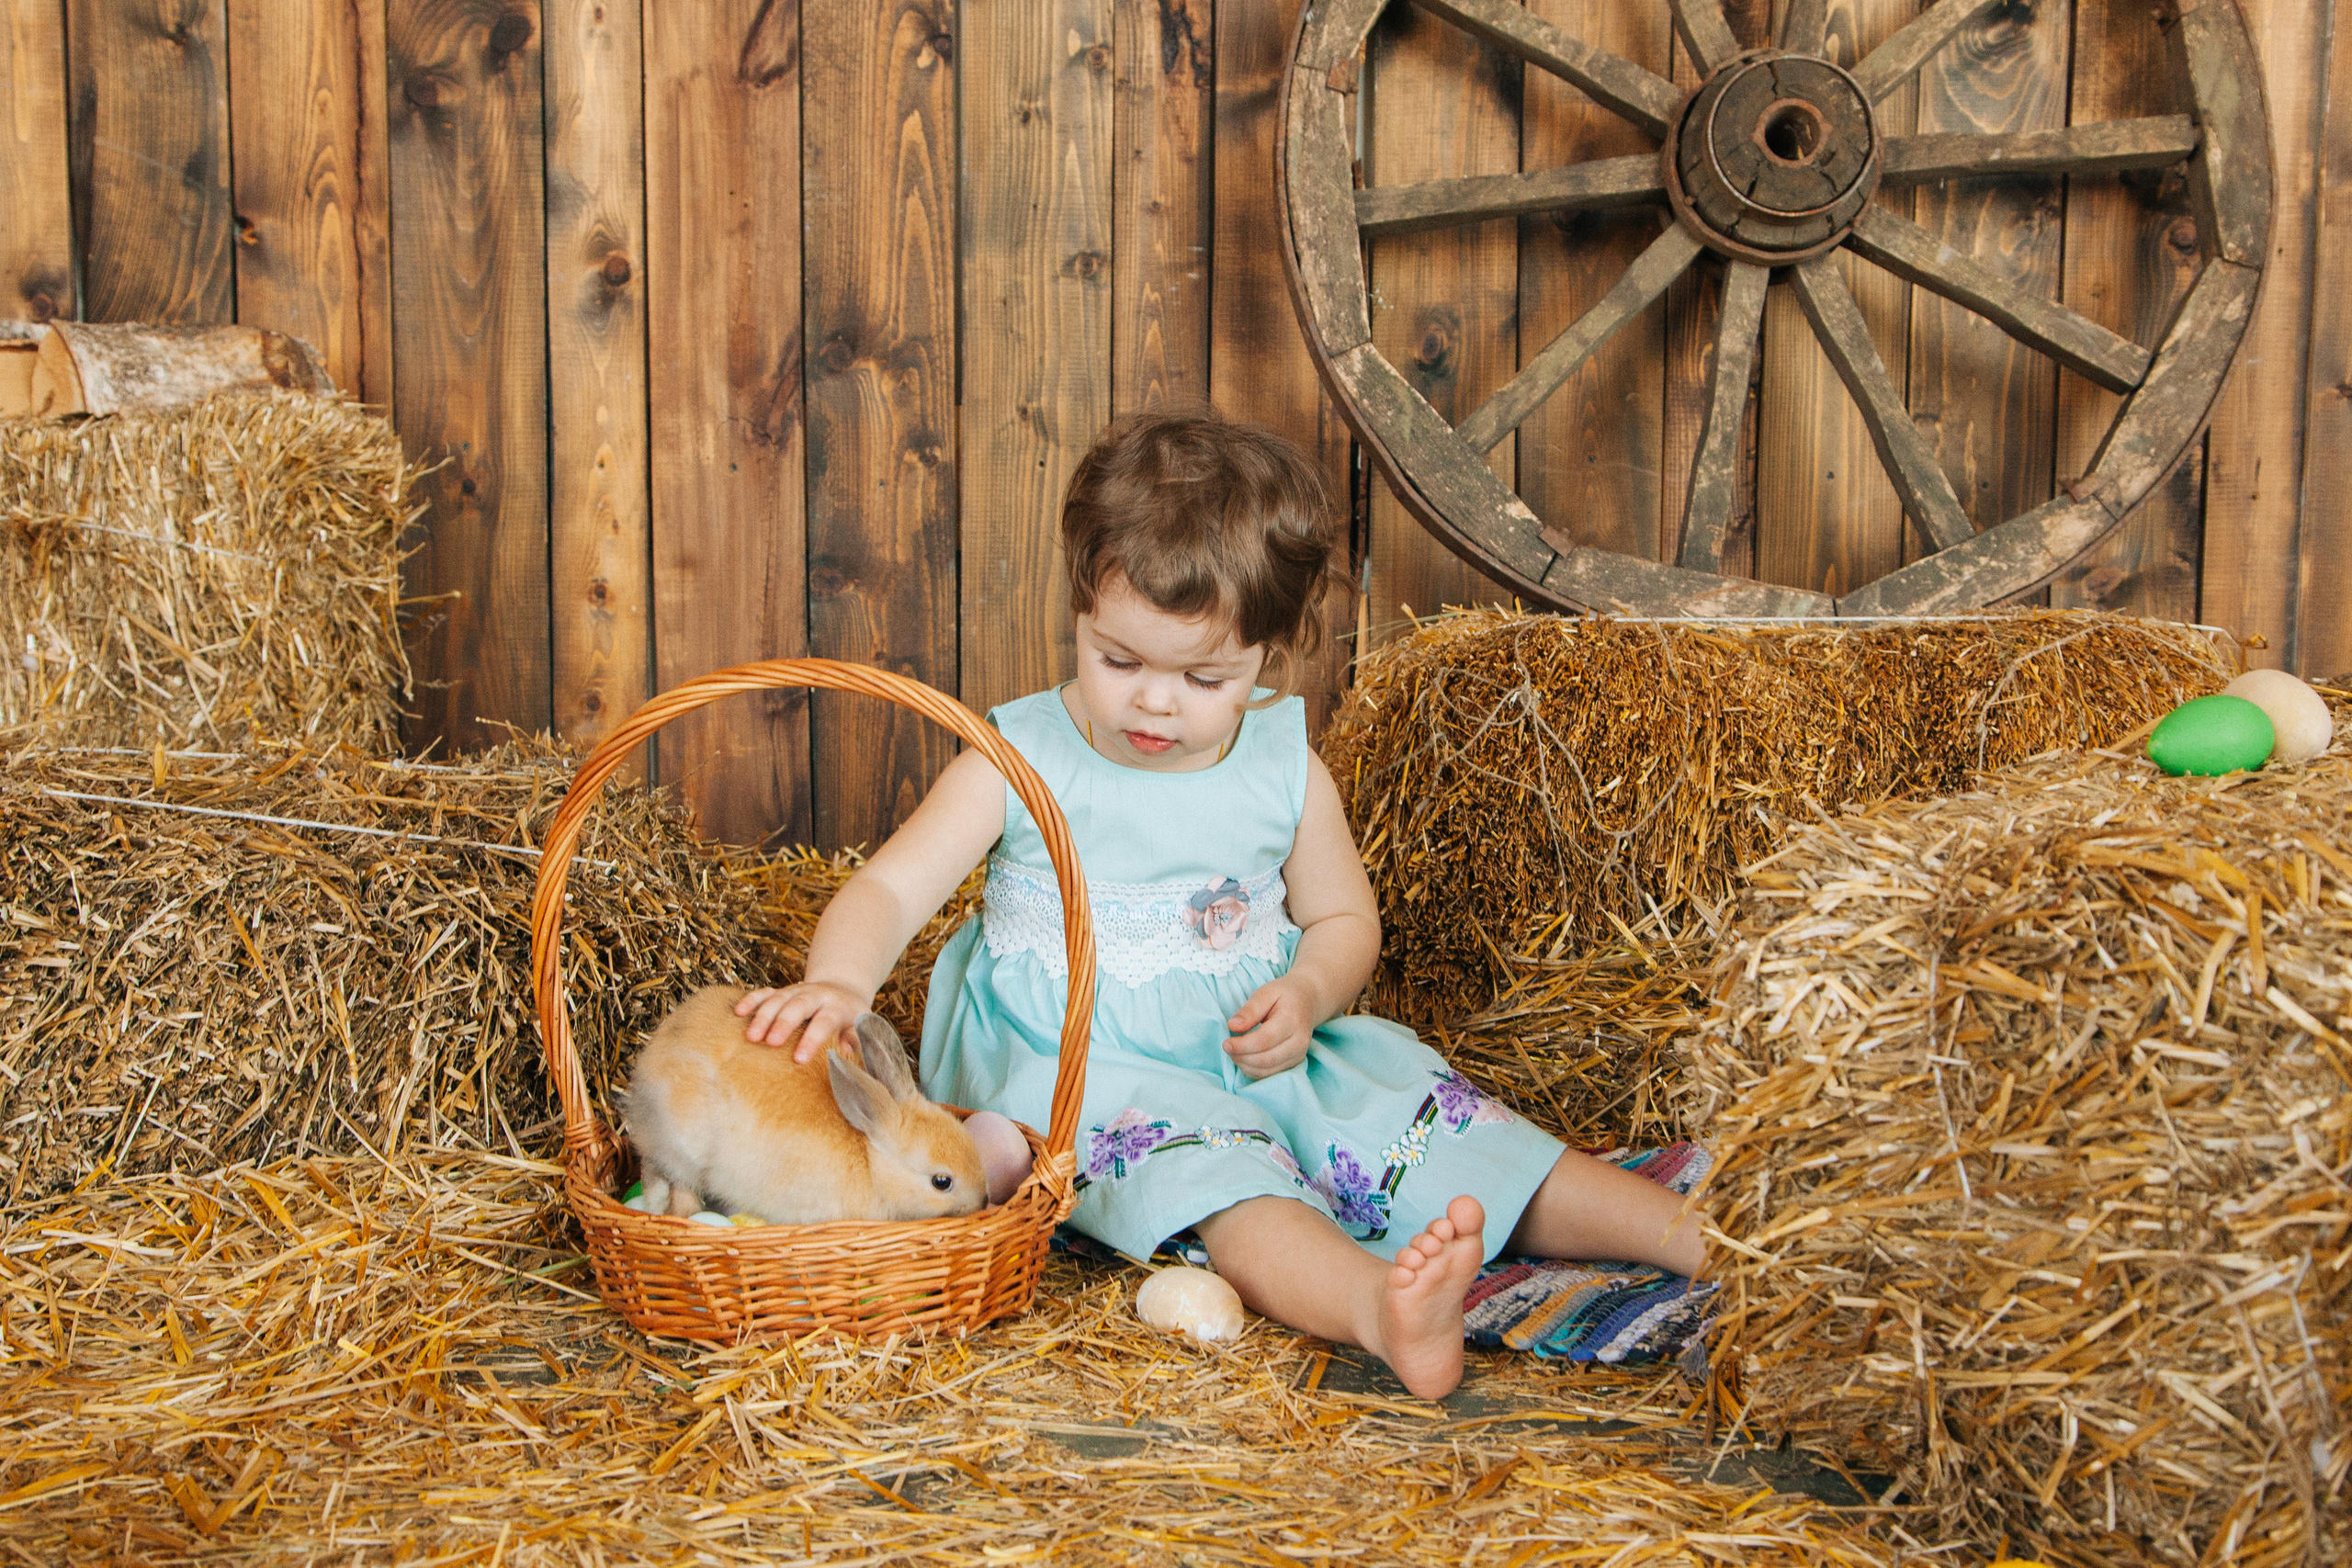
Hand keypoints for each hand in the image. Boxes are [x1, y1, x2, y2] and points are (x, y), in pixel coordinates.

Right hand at [734, 982, 867, 1062]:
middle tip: (770, 1043)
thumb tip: (845, 1055)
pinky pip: (765, 992)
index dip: (811, 1040)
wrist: (842, 989)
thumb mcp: (861, 1027)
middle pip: (798, 1006)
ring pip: (778, 999)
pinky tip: (739, 1013)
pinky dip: (751, 1000)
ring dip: (763, 1016)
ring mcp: (796, 991)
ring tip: (751, 1037)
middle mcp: (815, 995)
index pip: (824, 1022)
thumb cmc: (851, 1017)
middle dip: (783, 1024)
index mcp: (837, 1006)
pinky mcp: (781, 991)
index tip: (799, 1059)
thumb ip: (855, 1041)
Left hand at [1224, 978, 1316, 1078]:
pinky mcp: (1295, 1062)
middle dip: (1241, 1057)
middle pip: (1266, 1059)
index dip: (1242, 1045)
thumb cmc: (1284, 995)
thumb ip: (1249, 1010)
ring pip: (1267, 1070)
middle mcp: (1299, 1041)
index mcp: (1292, 1020)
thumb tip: (1232, 1026)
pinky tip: (1244, 1058)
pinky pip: (1270, 1073)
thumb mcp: (1266, 993)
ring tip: (1234, 1052)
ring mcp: (1299, 1054)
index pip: (1264, 1040)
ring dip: (1245, 1065)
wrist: (1309, 1001)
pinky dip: (1253, 1070)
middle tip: (1227, 1047)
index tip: (1226, 1043)